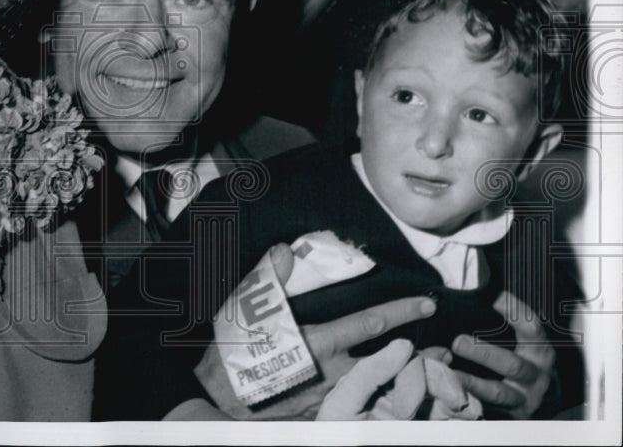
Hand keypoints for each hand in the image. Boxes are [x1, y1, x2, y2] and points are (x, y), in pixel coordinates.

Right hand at [194, 243, 437, 419]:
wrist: (218, 400)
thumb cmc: (234, 350)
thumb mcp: (248, 307)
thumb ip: (271, 278)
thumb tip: (284, 250)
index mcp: (320, 342)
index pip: (372, 323)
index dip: (402, 311)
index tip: (428, 303)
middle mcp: (333, 373)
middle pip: (389, 363)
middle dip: (420, 356)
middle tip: (446, 350)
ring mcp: (330, 399)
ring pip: (378, 388)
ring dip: (406, 380)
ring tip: (430, 372)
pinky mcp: (321, 416)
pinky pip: (359, 405)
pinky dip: (380, 398)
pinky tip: (388, 395)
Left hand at [449, 291, 555, 418]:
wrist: (538, 394)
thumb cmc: (522, 356)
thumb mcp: (521, 338)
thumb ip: (506, 318)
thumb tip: (481, 287)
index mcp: (538, 349)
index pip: (530, 327)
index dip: (513, 310)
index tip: (492, 296)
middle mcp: (535, 374)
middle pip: (512, 364)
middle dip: (484, 354)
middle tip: (458, 342)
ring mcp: (524, 397)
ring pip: (498, 391)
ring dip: (472, 382)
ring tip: (450, 372)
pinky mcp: (511, 415)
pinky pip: (488, 409)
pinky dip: (468, 400)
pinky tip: (450, 391)